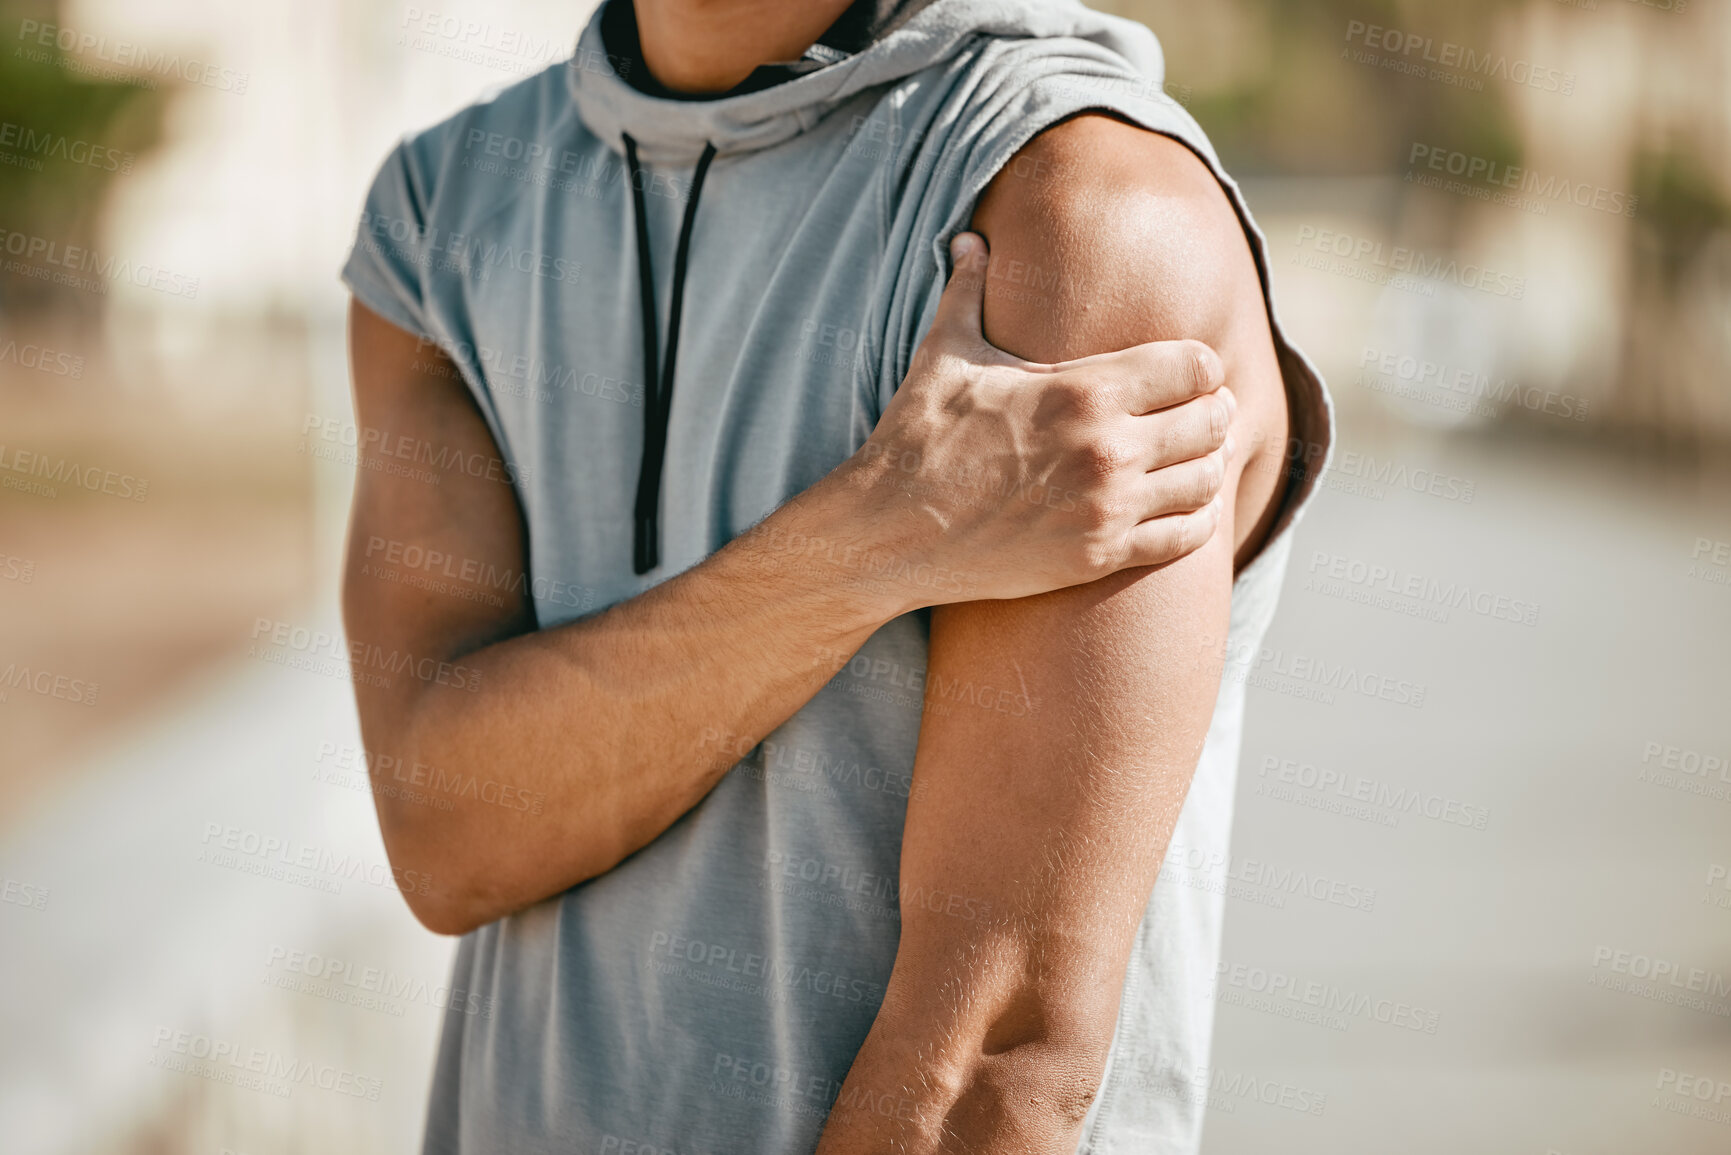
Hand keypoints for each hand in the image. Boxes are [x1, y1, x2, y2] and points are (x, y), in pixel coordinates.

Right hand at [848, 231, 1233, 604]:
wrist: (890, 533)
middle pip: (1211, 421)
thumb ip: (968, 291)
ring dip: (1208, 466)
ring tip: (1196, 459)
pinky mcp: (1099, 556)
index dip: (1201, 367)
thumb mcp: (944, 356)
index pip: (1196, 366)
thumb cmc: (916, 440)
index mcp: (1084, 389)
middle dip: (1213, 413)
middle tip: (1205, 414)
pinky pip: (1185, 537)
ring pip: (1206, 480)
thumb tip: (969, 240)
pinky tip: (1186, 507)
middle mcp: (1107, 447)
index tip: (1190, 374)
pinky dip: (1198, 520)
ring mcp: (1106, 507)